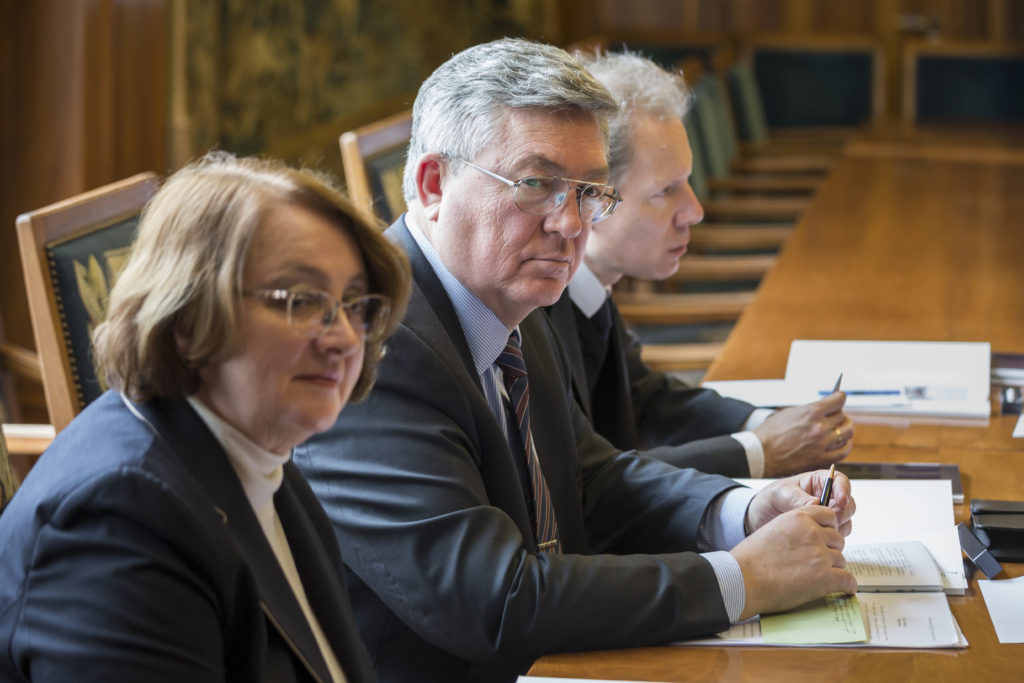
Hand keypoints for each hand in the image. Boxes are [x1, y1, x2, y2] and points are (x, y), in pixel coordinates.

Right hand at [731, 505, 856, 620]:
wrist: (743, 579)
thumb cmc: (751, 558)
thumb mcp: (772, 529)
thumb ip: (794, 528)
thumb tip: (807, 539)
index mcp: (799, 517)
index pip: (829, 516)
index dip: (828, 529)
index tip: (824, 539)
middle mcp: (813, 533)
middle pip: (838, 540)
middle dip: (830, 551)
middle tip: (818, 562)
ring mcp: (821, 555)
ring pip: (841, 561)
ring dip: (833, 569)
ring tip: (818, 578)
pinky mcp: (826, 577)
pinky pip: (848, 580)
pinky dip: (846, 586)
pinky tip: (843, 589)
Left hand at [745, 469, 855, 535]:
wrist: (758, 519)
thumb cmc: (769, 500)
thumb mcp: (780, 494)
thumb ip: (798, 498)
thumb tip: (817, 503)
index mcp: (817, 481)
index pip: (840, 480)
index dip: (844, 490)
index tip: (840, 501)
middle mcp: (826, 496)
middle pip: (848, 502)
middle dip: (842, 512)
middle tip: (830, 521)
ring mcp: (827, 514)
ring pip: (846, 519)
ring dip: (839, 526)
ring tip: (822, 531)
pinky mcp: (825, 529)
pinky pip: (839, 533)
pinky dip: (835, 536)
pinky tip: (820, 539)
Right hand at [753, 391, 853, 476]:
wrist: (761, 453)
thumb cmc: (771, 432)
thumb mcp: (790, 412)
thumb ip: (811, 410)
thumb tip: (825, 408)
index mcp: (812, 412)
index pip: (838, 400)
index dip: (839, 397)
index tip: (839, 398)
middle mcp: (820, 427)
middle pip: (843, 417)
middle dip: (840, 414)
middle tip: (836, 416)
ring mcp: (822, 444)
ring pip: (847, 433)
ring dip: (845, 429)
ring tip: (841, 429)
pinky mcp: (821, 459)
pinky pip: (843, 451)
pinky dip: (846, 445)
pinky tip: (843, 443)